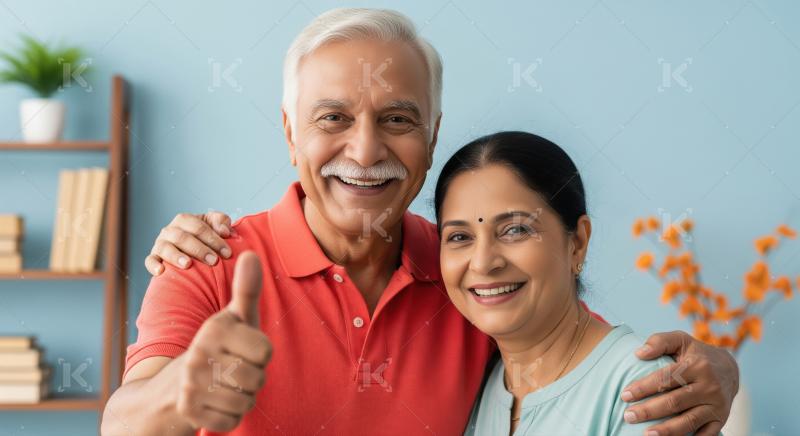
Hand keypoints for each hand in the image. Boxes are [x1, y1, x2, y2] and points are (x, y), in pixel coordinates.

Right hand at [145, 212, 233, 274]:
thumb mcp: (215, 226)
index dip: (214, 239)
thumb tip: (225, 231)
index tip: (227, 253)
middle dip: (199, 249)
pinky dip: (154, 265)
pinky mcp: (154, 257)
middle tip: (214, 261)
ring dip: (176, 256)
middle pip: (182, 237)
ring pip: (165, 248)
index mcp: (185, 220)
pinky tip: (161, 272)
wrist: (192, 251)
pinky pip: (150, 260)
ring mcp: (160, 244)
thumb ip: (222, 223)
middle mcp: (170, 230)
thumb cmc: (207, 238)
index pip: (199, 227)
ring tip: (188, 264)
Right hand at [174, 251, 271, 431]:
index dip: (260, 353)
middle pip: (258, 378)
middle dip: (252, 378)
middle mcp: (199, 354)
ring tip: (224, 386)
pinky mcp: (190, 412)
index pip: (265, 351)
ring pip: (247, 401)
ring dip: (241, 397)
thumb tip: (252, 254)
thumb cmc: (217, 347)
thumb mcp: (232, 318)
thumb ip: (246, 289)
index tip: (242, 348)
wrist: (170, 388)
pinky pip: (233, 420)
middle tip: (232, 370)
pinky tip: (215, 403)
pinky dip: (229, 416)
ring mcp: (191, 384)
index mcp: (214, 329)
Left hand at [621, 330, 738, 435]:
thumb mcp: (680, 340)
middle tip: (628, 416)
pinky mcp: (721, 419)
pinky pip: (705, 435)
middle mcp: (709, 387)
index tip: (625, 395)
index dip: (644, 388)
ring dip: (666, 430)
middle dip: (649, 411)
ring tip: (645, 434)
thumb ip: (659, 342)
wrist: (729, 369)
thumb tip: (639, 353)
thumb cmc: (696, 354)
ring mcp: (716, 405)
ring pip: (689, 421)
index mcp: (697, 366)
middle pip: (675, 402)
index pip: (665, 379)